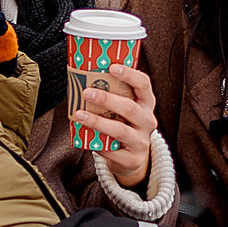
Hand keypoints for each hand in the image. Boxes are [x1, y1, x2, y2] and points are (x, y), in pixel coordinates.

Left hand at [78, 60, 157, 187]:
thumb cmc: (123, 125)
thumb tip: (84, 78)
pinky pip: (112, 151)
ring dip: (98, 122)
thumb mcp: (123, 108)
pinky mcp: (132, 159)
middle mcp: (147, 120)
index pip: (143, 84)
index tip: (112, 67)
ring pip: (120, 130)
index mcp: (146, 103)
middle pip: (129, 108)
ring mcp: (141, 141)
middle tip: (86, 92)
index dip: (129, 74)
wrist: (132, 157)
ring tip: (80, 115)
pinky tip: (86, 138)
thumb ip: (113, 95)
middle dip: (107, 99)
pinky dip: (98, 144)